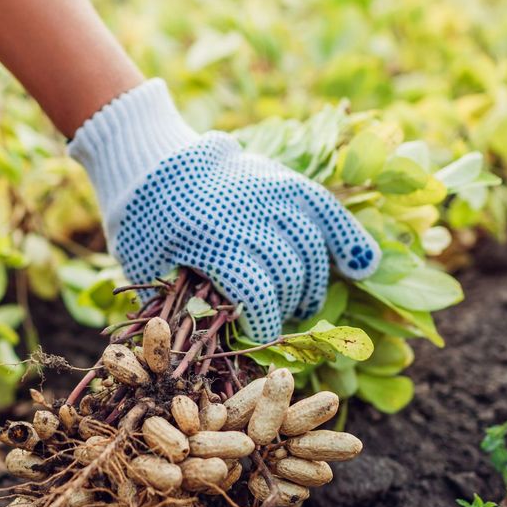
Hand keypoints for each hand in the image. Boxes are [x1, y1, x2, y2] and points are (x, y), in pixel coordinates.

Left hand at [70, 80, 379, 341]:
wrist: (149, 161)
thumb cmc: (144, 224)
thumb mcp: (148, 267)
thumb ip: (177, 304)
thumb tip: (209, 345)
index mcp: (209, 239)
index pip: (257, 294)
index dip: (265, 325)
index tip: (261, 341)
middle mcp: (247, 213)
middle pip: (289, 273)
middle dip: (287, 307)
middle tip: (277, 320)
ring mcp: (270, 192)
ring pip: (312, 248)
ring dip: (313, 284)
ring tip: (303, 303)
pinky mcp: (284, 179)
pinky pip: (326, 210)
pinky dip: (348, 238)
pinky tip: (362, 266)